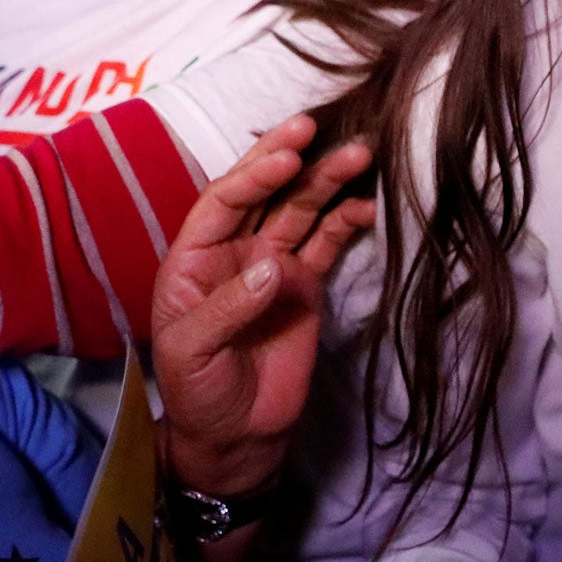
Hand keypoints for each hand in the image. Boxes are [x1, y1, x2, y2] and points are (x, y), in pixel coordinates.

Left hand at [150, 115, 373, 498]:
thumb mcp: (192, 352)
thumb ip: (227, 308)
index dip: (253, 175)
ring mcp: (273, 263)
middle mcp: (234, 249)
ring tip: (360, 154)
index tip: (286, 155)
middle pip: (265, 192)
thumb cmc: (196, 391)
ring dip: (327, 180)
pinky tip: (368, 205)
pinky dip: (348, 221)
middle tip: (317, 127)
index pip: (223, 201)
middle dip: (291, 158)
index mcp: (194, 257)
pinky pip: (328, 242)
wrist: (234, 435)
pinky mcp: (306, 284)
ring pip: (302, 209)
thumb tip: (271, 267)